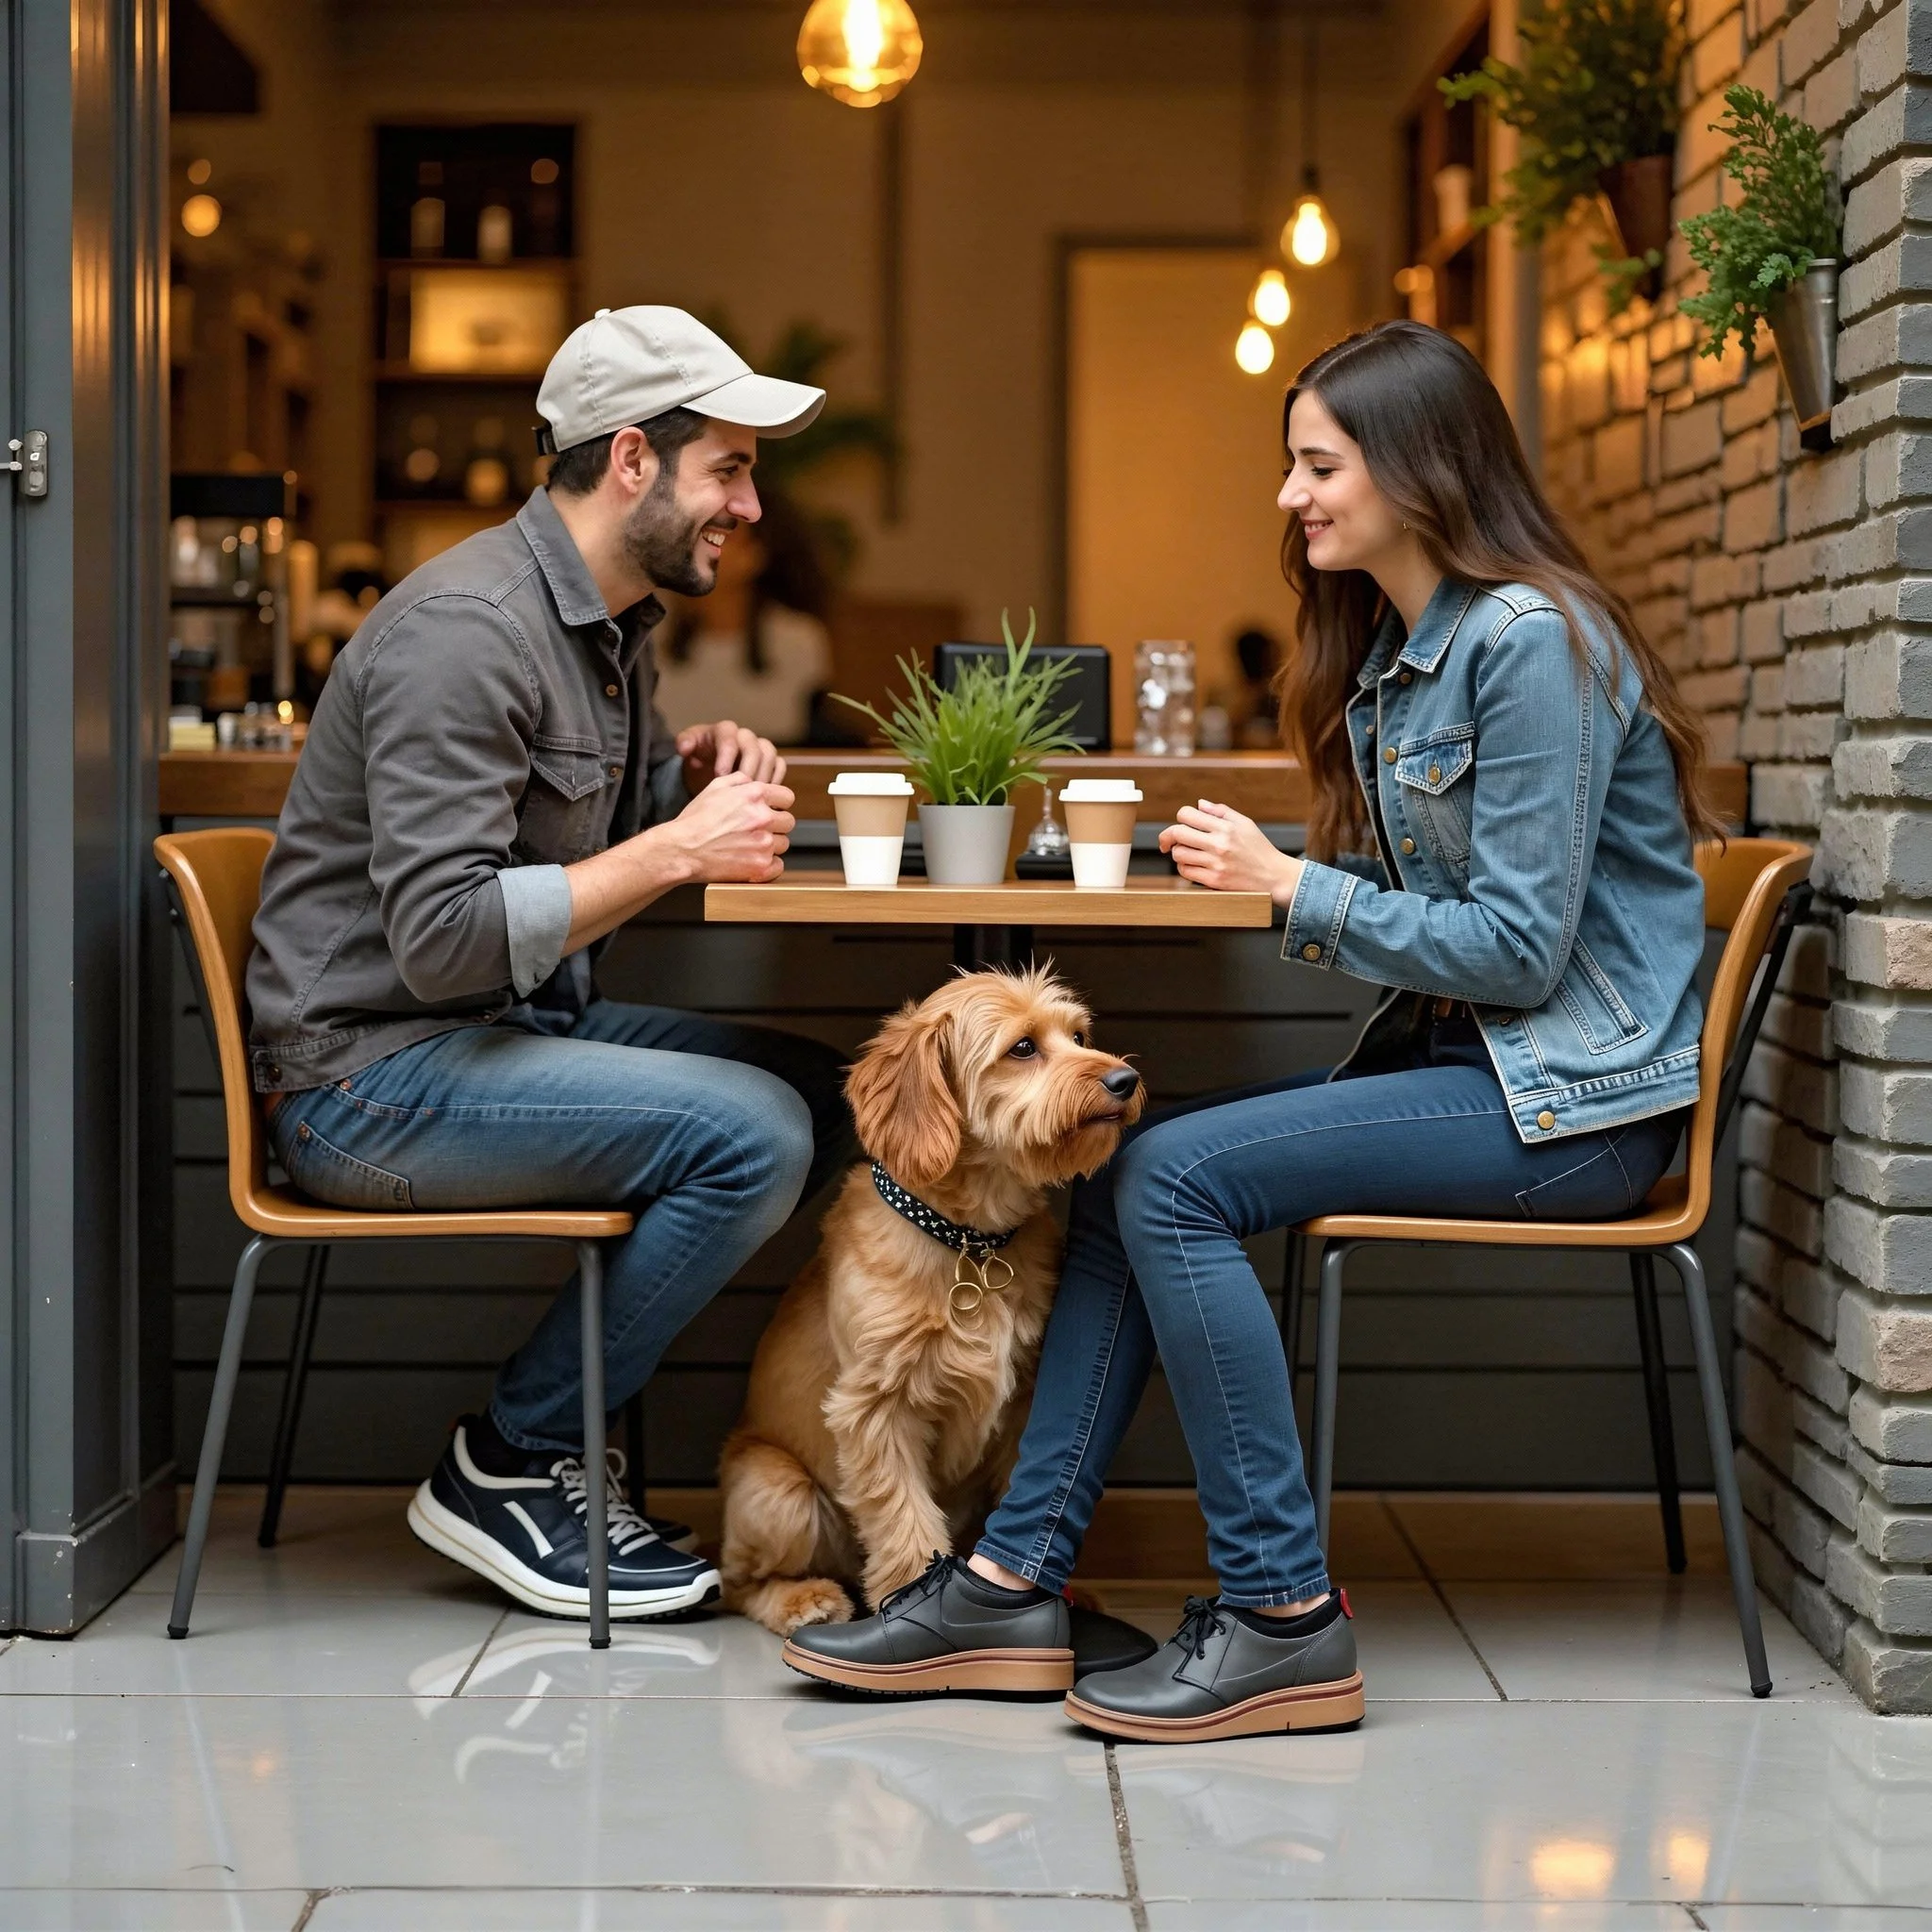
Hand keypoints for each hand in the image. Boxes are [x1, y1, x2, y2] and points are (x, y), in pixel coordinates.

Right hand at [657, 771, 795, 884]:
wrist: (681, 849)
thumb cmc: (695, 819)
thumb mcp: (715, 787)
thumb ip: (740, 779)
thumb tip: (754, 781)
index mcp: (755, 795)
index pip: (787, 797)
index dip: (779, 804)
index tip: (771, 810)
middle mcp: (763, 817)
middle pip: (788, 821)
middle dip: (775, 825)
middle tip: (757, 830)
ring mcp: (763, 843)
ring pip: (783, 843)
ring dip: (770, 845)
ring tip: (749, 846)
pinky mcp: (760, 866)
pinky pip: (778, 865)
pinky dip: (768, 865)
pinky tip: (753, 860)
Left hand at [677, 719, 785, 796]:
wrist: (708, 769)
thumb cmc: (698, 758)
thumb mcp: (687, 749)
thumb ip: (685, 744)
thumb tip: (685, 748)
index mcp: (724, 730)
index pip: (729, 736)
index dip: (726, 755)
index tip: (720, 775)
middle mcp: (745, 736)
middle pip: (753, 747)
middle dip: (748, 769)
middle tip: (741, 789)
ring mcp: (760, 748)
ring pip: (769, 754)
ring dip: (763, 775)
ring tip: (754, 795)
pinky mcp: (770, 761)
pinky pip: (780, 765)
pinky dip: (776, 779)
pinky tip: (766, 795)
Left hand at [1158, 799, 1302, 906]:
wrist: (1274, 877)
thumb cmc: (1259, 849)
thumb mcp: (1245, 824)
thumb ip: (1221, 812)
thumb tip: (1199, 804)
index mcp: (1225, 827)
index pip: (1187, 814)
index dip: (1181, 817)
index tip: (1182, 823)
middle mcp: (1219, 844)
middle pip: (1177, 833)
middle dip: (1168, 836)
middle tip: (1168, 841)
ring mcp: (1216, 864)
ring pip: (1179, 854)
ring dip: (1178, 853)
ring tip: (1186, 853)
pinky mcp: (1214, 881)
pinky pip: (1186, 872)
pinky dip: (1184, 868)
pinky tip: (1192, 865)